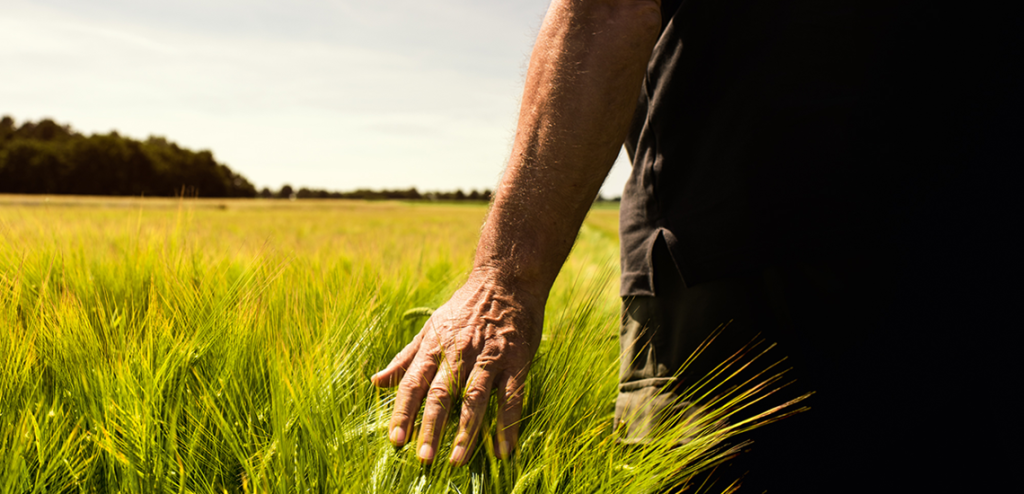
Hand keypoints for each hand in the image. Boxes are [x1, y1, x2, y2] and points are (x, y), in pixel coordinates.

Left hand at [370, 269, 544, 464]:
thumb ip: (405, 358)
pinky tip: (505, 450)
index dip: (404, 412)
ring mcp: (489, 358)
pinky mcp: (516, 361)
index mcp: (435, 347)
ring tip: (457, 460)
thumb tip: (376, 381)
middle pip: (442, 394)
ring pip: (475, 399)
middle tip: (423, 458)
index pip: (413, 383)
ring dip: (466, 431)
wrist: (505, 281)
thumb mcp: (430, 328)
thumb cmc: (464, 308)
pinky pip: (511, 397)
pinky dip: (508, 424)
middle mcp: (459, 354)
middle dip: (431, 427)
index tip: (395, 440)